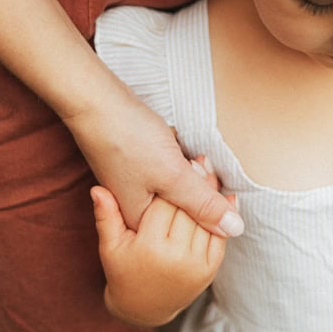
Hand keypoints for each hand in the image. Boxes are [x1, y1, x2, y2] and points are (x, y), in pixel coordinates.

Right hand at [64, 84, 243, 236]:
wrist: (95, 103)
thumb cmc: (130, 140)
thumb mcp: (173, 176)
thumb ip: (203, 204)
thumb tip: (237, 229)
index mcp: (141, 223)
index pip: (192, 226)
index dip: (204, 197)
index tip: (194, 171)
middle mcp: (137, 211)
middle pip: (186, 209)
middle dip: (196, 183)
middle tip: (184, 159)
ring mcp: (138, 190)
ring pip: (180, 189)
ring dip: (187, 170)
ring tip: (173, 149)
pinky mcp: (140, 170)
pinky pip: (169, 173)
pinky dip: (176, 160)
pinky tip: (167, 143)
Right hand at [90, 165, 231, 326]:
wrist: (144, 308)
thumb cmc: (123, 271)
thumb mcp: (111, 245)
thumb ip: (107, 215)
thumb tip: (97, 189)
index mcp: (149, 246)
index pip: (165, 203)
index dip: (173, 179)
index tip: (181, 158)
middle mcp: (174, 256)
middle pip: (189, 208)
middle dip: (196, 181)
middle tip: (201, 158)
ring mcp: (195, 265)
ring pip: (207, 219)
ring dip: (212, 193)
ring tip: (211, 170)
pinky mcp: (209, 271)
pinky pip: (220, 235)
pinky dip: (225, 214)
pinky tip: (226, 195)